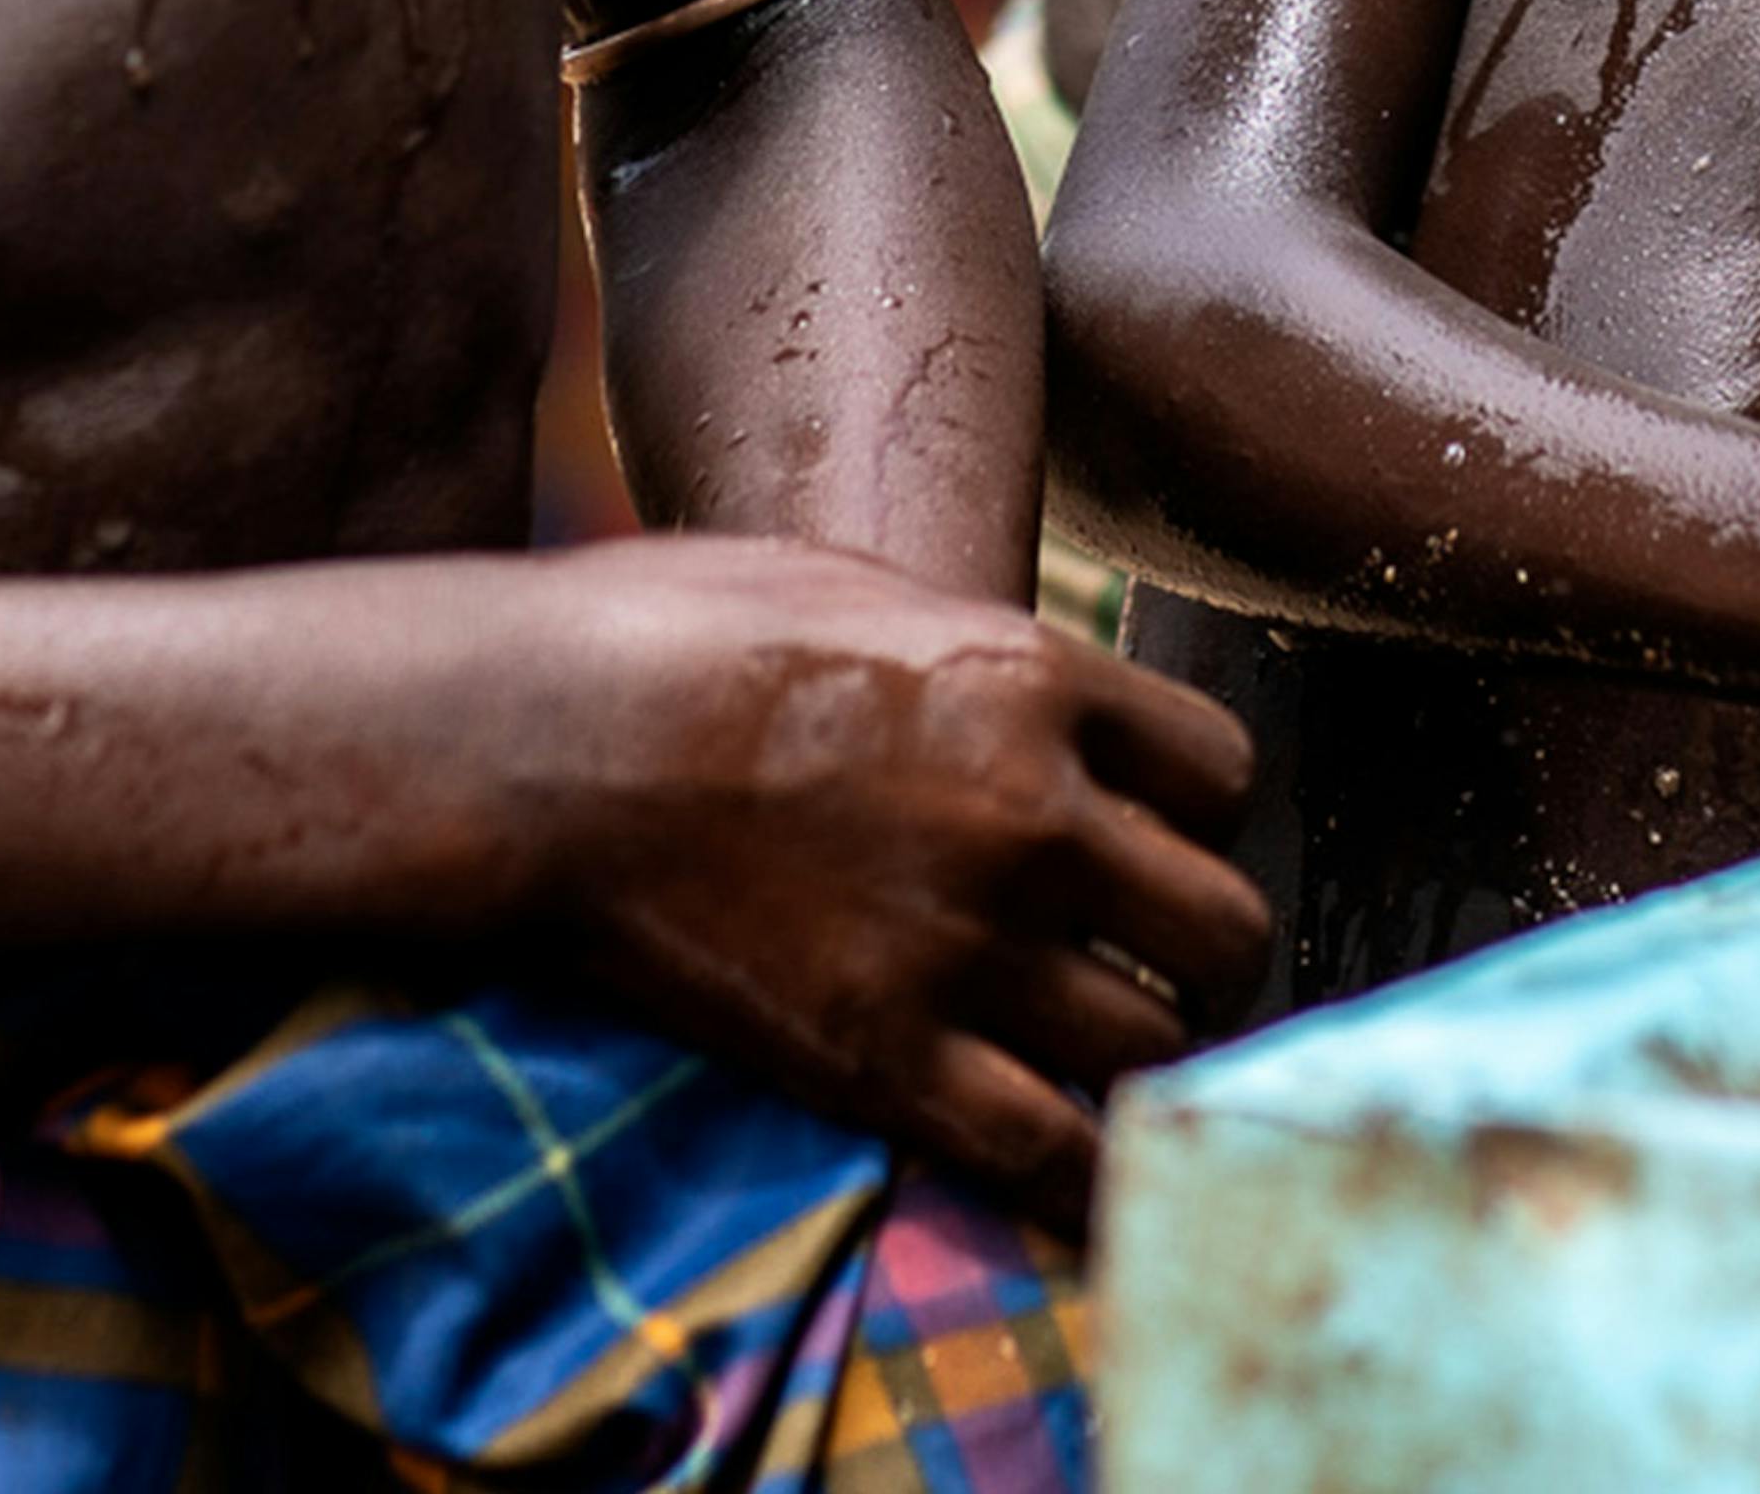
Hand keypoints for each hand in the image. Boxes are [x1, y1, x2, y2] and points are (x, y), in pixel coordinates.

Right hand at [502, 538, 1271, 1228]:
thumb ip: (979, 654)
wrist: (536, 741)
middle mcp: (1032, 818)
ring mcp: (963, 947)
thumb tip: (1032, 694)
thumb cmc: (670, 636)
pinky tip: (1068, 1164)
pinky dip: (1078, 1174)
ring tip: (1097, 1058)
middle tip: (1152, 966)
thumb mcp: (860, 586)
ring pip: (1154, 1047)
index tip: (1151, 839)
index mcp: (1035, 683)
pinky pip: (1051, 1153)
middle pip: (1223, 925)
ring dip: (1139, 1060)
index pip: (1223, 774)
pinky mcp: (881, 1058)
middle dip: (1200, 953)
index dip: (1195, 815)